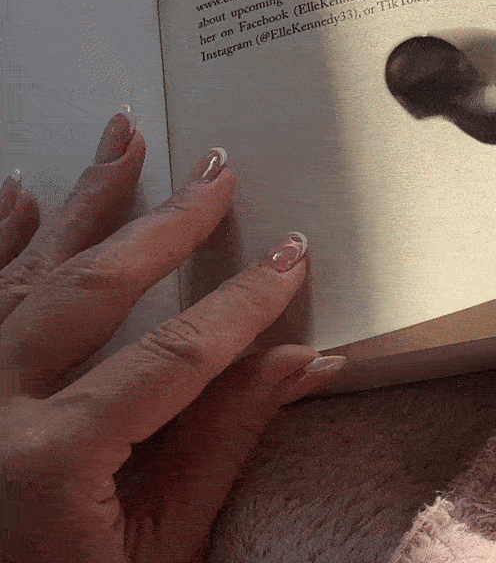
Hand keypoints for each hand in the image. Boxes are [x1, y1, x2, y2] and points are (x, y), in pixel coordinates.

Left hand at [0, 113, 344, 562]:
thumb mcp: (161, 549)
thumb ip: (225, 443)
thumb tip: (301, 364)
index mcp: (48, 464)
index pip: (173, 356)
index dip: (243, 302)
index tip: (289, 255)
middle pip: (92, 287)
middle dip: (167, 222)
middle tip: (215, 171)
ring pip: (25, 270)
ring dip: (83, 200)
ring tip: (122, 140)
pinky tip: (22, 192)